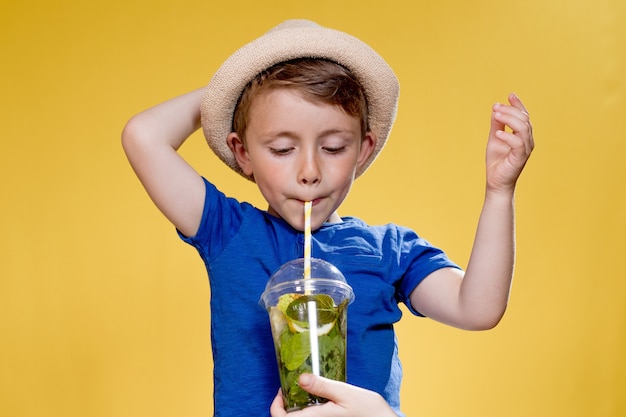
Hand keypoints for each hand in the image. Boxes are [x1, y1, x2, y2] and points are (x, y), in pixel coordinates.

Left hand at [269, 374, 396, 416]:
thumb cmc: (369, 411)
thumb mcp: (345, 393)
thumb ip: (322, 386)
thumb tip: (300, 378)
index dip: (275, 405)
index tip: (281, 389)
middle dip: (285, 406)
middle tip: (291, 387)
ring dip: (296, 409)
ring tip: (303, 391)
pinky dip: (307, 412)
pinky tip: (316, 400)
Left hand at [486, 93, 533, 193]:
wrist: (496, 181)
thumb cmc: (497, 161)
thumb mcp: (494, 138)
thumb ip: (496, 124)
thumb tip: (495, 108)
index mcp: (523, 135)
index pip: (524, 116)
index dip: (519, 104)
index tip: (510, 95)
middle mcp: (527, 140)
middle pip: (524, 119)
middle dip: (510, 110)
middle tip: (495, 108)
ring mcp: (525, 149)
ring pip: (523, 128)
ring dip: (509, 119)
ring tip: (495, 116)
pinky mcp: (520, 158)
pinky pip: (518, 144)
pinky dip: (508, 136)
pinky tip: (497, 134)